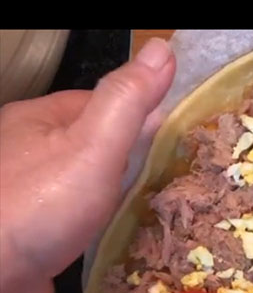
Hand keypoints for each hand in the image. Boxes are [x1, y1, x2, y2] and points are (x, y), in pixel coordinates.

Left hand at [0, 37, 175, 292]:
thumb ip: (128, 101)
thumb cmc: (39, 208)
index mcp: (37, 121)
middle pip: (95, 147)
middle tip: (186, 178)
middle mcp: (27, 155)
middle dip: (137, 160)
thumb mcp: (93, 145)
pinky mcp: (35, 242)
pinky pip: (80, 228)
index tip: (186, 135)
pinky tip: (130, 243)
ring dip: (122, 200)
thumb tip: (164, 49)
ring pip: (88, 189)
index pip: (102, 104)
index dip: (144, 115)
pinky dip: (106, 232)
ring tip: (167, 211)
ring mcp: (29, 201)